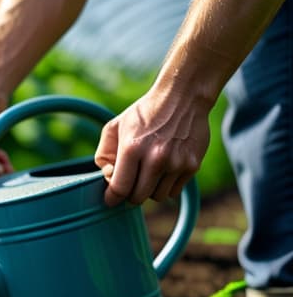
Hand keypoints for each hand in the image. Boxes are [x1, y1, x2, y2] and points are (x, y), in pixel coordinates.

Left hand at [94, 89, 210, 205]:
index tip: (110, 199)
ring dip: (149, 190)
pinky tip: (164, 170)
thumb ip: (104, 155)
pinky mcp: (192, 166)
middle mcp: (156, 158)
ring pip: (157, 197)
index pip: (119, 188)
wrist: (183, 97)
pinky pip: (174, 191)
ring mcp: (176, 163)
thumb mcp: (114, 127)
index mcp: (132, 148)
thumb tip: (108, 177)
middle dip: (130, 195)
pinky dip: (166, 186)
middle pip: (137, 198)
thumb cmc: (144, 114)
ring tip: (148, 173)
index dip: (111, 198)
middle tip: (130, 184)